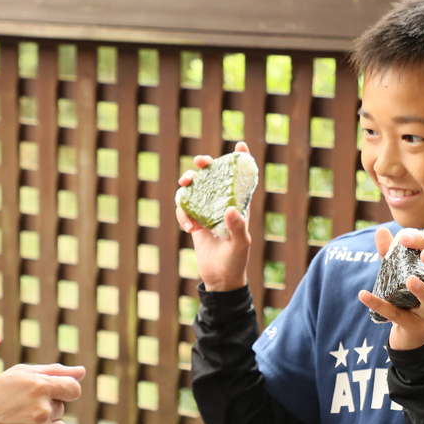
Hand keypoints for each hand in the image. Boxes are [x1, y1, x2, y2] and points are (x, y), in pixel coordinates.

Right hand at [0, 363, 83, 423]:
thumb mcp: (18, 375)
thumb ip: (53, 371)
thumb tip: (81, 372)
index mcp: (39, 386)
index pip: (73, 389)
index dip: (64, 391)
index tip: (52, 394)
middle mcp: (42, 409)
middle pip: (62, 409)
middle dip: (47, 408)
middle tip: (22, 410)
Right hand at [176, 141, 251, 291]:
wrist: (220, 279)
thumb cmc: (236, 261)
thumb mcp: (240, 244)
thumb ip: (237, 227)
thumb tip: (231, 209)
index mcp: (238, 205)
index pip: (241, 177)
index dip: (241, 160)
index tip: (239, 145)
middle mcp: (221, 204)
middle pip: (212, 176)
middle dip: (204, 165)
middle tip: (199, 163)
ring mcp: (206, 212)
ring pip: (194, 188)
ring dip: (187, 184)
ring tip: (184, 188)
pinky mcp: (194, 221)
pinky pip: (183, 208)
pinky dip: (182, 214)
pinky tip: (189, 229)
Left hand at [357, 228, 423, 350]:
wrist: (409, 335)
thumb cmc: (407, 298)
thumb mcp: (397, 274)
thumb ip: (390, 254)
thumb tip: (382, 230)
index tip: (405, 236)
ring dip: (422, 290)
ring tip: (409, 279)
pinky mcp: (412, 326)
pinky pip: (397, 316)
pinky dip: (379, 305)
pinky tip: (363, 295)